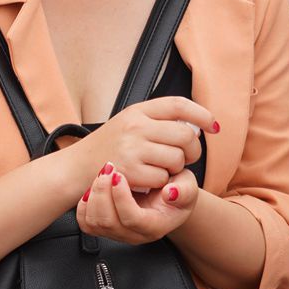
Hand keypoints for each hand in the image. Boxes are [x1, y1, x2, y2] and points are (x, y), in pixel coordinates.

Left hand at [76, 163, 196, 244]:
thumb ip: (184, 190)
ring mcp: (117, 234)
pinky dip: (84, 204)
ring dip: (93, 195)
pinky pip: (85, 222)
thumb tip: (171, 193)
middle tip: (107, 169)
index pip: (132, 219)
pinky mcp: (104, 228)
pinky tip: (93, 187)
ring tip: (102, 173)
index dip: (122, 198)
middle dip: (103, 193)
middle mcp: (134, 235)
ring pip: (94, 222)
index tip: (118, 175)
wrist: (165, 197)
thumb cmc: (176, 192)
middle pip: (108, 222)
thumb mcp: (188, 188)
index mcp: (155, 226)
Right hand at [77, 96, 215, 193]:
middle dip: (193, 150)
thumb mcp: (129, 123)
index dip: (202, 115)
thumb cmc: (107, 148)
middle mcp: (135, 126)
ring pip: (177, 159)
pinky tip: (148, 180)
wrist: (75, 168)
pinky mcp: (130, 172)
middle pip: (185, 135)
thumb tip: (197, 126)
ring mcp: (132, 149)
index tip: (213, 126)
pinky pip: (163, 178)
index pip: (179, 105)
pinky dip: (160, 182)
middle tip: (185, 157)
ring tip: (161, 168)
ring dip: (175, 168)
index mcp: (137, 111)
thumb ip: (158, 121)